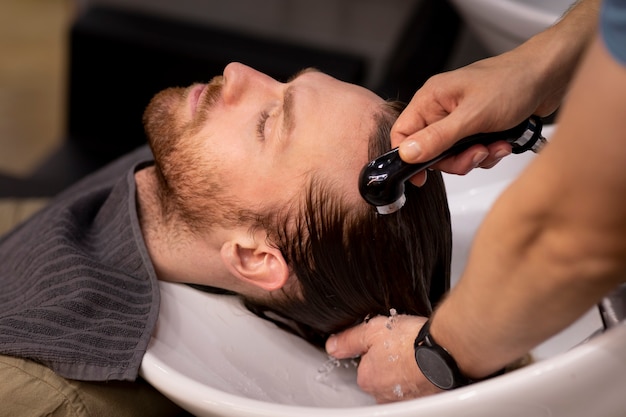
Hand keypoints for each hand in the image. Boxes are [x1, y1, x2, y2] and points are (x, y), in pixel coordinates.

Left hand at [325, 315, 440, 402]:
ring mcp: (404, 399)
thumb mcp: (371, 331)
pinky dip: (420, 378)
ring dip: (405, 372)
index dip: (374, 349)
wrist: (444, 351)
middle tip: (401, 346)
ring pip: (399, 384)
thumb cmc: (410, 342)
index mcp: (368, 379)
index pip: (364, 366)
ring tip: (415, 354)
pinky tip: (426, 364)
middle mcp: (383, 395)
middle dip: (389, 363)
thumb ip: (349, 340)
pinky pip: (417, 388)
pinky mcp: (424, 399)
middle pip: (381, 377)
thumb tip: (333, 346)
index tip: (386, 341)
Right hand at [391, 50, 560, 185]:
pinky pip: (472, 152)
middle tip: (476, 155)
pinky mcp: (478, 126)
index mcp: (432, 98)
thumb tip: (406, 153)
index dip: (408, 157)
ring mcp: (460, 118)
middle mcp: (442, 108)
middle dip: (455, 160)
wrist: (550, 75)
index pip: (403, 133)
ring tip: (495, 146)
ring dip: (476, 157)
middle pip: (430, 150)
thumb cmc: (513, 82)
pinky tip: (503, 143)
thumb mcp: (472, 116)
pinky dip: (488, 153)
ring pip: (453, 155)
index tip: (420, 177)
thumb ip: (437, 138)